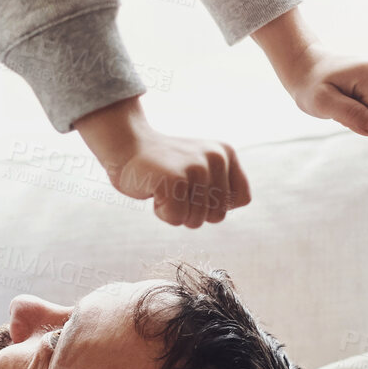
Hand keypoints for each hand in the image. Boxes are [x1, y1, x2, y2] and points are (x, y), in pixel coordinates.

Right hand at [73, 97, 250, 228]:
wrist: (126, 147)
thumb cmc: (164, 167)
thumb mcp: (203, 168)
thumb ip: (223, 186)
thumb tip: (233, 206)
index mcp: (227, 153)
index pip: (241, 199)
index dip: (215, 202)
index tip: (194, 186)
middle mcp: (216, 158)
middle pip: (217, 216)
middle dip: (192, 210)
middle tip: (175, 187)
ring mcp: (196, 168)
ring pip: (196, 221)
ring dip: (175, 211)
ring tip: (164, 186)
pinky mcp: (174, 179)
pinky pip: (176, 219)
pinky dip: (161, 212)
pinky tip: (155, 190)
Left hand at [253, 8, 367, 137]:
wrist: (307, 68)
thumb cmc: (311, 86)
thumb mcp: (323, 103)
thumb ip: (351, 115)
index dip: (364, 119)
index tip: (342, 107)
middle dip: (364, 116)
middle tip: (340, 104)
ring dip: (363, 112)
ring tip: (343, 99)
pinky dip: (364, 106)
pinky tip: (348, 96)